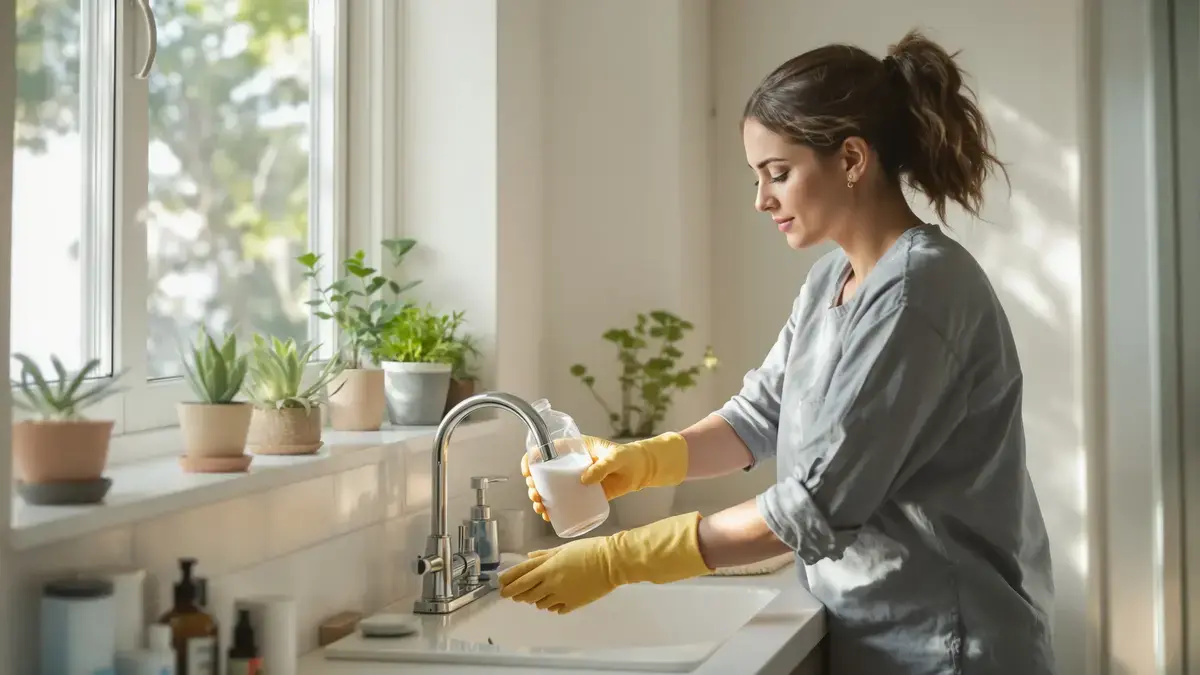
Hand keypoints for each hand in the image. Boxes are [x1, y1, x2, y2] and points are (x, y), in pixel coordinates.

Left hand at [498, 511, 711, 613]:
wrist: (612, 562)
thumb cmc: (590, 549)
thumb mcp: (563, 548)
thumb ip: (544, 555)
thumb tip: (529, 557)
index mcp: (547, 566)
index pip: (520, 575)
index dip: (508, 581)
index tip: (500, 585)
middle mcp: (550, 582)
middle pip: (525, 592)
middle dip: (516, 593)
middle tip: (511, 594)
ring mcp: (560, 595)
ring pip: (538, 603)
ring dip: (535, 599)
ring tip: (537, 594)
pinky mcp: (572, 604)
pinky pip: (555, 608)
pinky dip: (552, 605)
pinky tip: (556, 599)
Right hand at [520, 433, 689, 521]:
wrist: (641, 470)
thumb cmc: (627, 456)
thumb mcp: (614, 457)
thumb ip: (602, 466)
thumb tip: (585, 480)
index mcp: (574, 449)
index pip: (546, 451)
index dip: (532, 460)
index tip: (527, 472)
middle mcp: (570, 465)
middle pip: (544, 474)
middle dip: (533, 485)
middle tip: (535, 494)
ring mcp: (575, 480)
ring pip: (550, 489)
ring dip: (540, 499)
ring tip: (540, 508)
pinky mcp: (583, 494)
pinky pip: (564, 502)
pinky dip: (554, 509)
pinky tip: (548, 516)